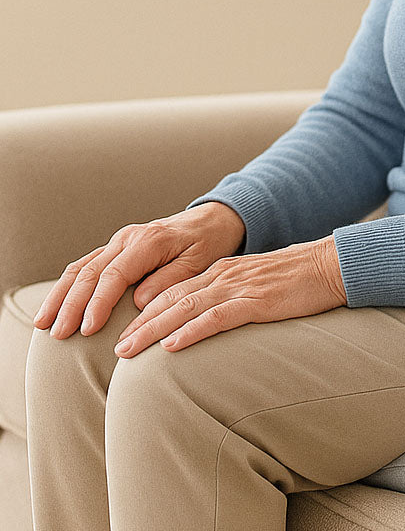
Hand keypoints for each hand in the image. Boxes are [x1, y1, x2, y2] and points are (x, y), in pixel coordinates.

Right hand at [33, 202, 246, 339]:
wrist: (210, 221)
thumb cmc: (207, 243)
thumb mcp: (199, 262)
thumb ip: (170, 280)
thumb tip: (140, 301)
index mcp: (149, 241)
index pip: (114, 275)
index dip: (98, 303)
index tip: (87, 330)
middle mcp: (128, 238)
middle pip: (90, 272)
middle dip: (70, 304)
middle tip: (58, 334)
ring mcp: (119, 241)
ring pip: (81, 268)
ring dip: (60, 296)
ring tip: (44, 324)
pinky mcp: (115, 248)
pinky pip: (85, 266)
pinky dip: (67, 287)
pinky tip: (55, 307)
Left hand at [112, 235, 346, 357]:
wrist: (331, 266)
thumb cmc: (300, 279)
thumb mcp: (259, 285)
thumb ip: (235, 297)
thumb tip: (214, 319)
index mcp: (224, 272)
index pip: (175, 290)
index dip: (147, 312)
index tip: (125, 332)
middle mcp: (225, 276)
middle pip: (171, 299)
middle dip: (140, 324)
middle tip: (115, 348)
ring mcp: (240, 287)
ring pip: (185, 308)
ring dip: (153, 330)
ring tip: (129, 351)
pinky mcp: (257, 300)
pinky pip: (216, 317)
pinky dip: (190, 331)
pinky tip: (172, 346)